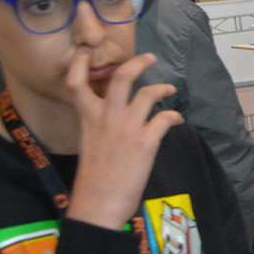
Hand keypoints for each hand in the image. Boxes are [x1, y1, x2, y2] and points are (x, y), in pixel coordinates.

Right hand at [63, 49, 175, 230]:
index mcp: (87, 118)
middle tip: (149, 57)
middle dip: (138, 62)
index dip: (79, 62)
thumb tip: (112, 119)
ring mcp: (126, 128)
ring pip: (147, 93)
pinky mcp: (145, 142)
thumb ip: (99, 126)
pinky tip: (177, 120)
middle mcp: (106, 117)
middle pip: (121, 77)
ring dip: (162, 88)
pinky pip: (164, 118)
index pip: (76, 82)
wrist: (98, 203)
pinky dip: (174, 116)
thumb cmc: (93, 179)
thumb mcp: (89, 144)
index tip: (86, 49)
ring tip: (169, 88)